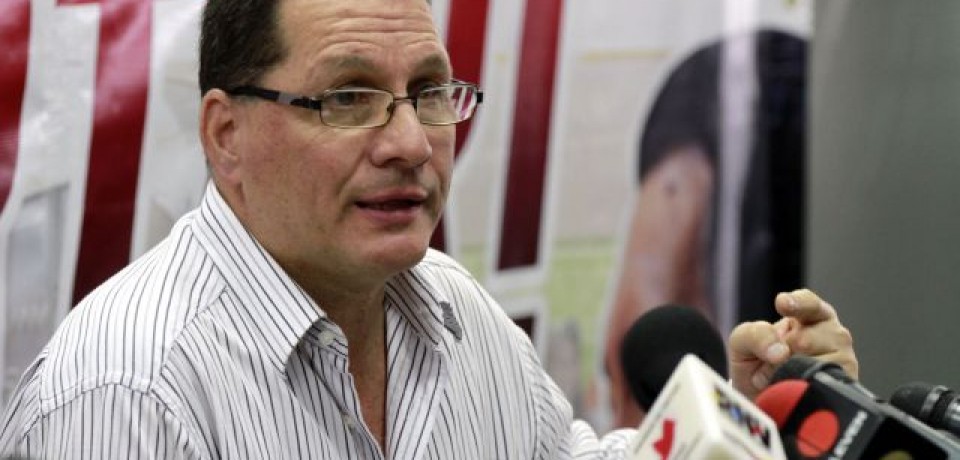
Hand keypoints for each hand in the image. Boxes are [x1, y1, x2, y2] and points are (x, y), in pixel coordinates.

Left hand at [727, 288, 856, 399]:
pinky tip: (793, 388)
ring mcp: (842, 361)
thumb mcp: (743, 342)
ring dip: (787, 374)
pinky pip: (817, 387)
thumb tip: (780, 351)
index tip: (782, 303)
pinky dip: (797, 389)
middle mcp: (832, 334)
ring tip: (782, 375)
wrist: (760, 399)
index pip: (809, 304)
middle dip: (781, 354)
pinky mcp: (845, 387)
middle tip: (774, 360)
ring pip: (810, 365)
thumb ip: (756, 335)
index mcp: (811, 315)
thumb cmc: (756, 363)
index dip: (797, 303)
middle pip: (805, 340)